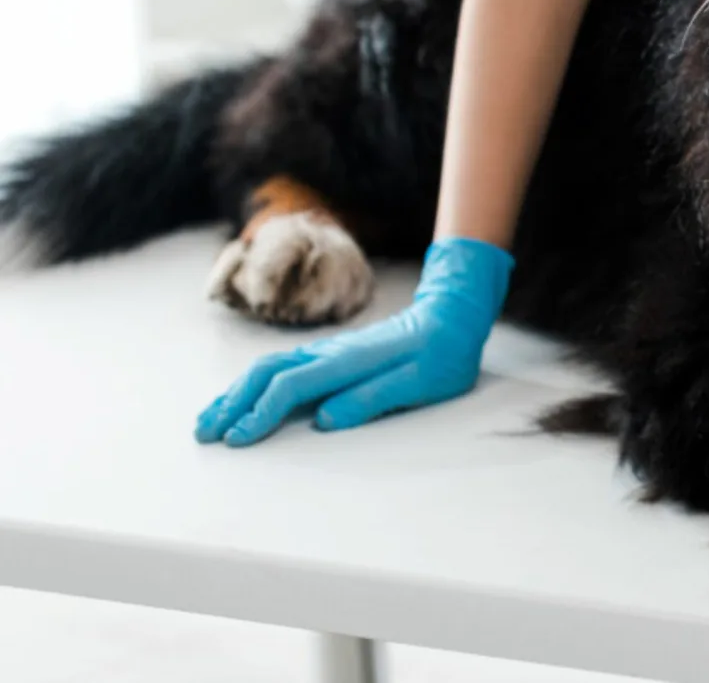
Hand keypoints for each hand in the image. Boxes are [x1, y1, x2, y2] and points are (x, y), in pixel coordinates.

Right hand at [195, 237, 514, 445]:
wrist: (452, 317)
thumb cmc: (443, 354)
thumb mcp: (420, 381)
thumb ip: (373, 398)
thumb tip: (325, 420)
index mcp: (349, 361)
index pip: (291, 387)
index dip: (261, 414)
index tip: (239, 440)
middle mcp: (329, 352)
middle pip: (266, 374)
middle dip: (232, 404)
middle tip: (205, 435)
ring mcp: (326, 350)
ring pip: (267, 368)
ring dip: (234, 394)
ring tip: (207, 421)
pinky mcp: (329, 354)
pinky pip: (280, 368)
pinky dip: (252, 385)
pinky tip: (240, 399)